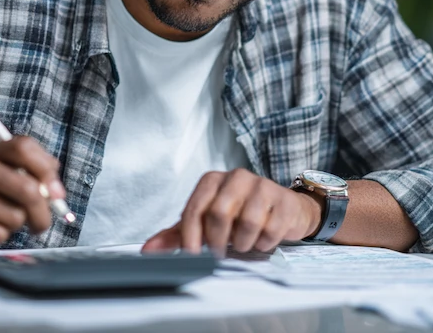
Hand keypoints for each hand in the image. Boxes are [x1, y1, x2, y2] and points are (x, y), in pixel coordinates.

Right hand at [0, 136, 64, 251]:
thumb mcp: (1, 179)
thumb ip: (31, 179)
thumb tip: (57, 192)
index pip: (24, 147)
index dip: (46, 169)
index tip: (56, 192)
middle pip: (28, 187)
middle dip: (43, 211)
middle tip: (41, 223)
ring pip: (16, 215)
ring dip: (15, 224)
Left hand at [142, 169, 322, 257]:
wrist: (283, 209)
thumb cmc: (239, 215)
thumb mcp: (205, 222)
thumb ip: (177, 235)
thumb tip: (148, 250)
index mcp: (212, 180)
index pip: (194, 209)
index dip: (191, 236)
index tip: (193, 255)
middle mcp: (236, 177)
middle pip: (219, 214)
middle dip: (218, 241)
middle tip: (221, 251)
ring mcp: (262, 186)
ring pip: (246, 223)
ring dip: (243, 243)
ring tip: (244, 242)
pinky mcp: (283, 201)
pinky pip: (270, 230)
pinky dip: (263, 243)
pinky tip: (261, 239)